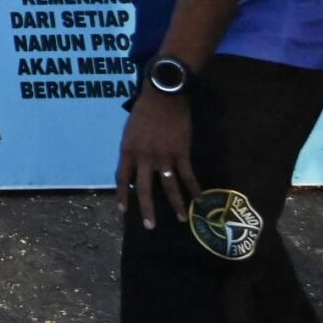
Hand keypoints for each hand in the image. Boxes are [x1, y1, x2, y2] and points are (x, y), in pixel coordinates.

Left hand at [116, 89, 199, 229]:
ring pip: (169, 187)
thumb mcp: (130, 131)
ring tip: (182, 220)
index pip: (122, 178)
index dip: (122, 195)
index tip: (124, 211)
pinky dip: (195, 189)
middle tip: (150, 226)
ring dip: (176, 204)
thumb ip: (133, 149)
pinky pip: (188, 175)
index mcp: (127, 151)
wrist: (163, 95)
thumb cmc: (144, 110)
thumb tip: (136, 166)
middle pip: (143, 189)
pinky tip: (200, 200)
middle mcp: (144, 157)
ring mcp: (163, 156)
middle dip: (147, 209)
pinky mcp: (181, 153)